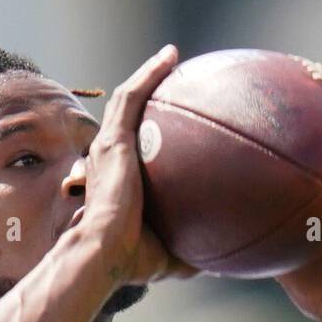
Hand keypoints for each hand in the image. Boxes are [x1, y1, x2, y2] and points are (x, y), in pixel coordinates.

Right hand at [82, 44, 197, 284]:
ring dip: (148, 75)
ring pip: (128, 99)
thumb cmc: (130, 261)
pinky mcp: (112, 140)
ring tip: (171, 58)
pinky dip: (149, 75)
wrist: (102, 252)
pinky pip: (132, 97)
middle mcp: (108, 158)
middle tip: (173, 84)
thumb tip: (219, 264)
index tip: (171, 129)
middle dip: (148, 96)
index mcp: (118, 183)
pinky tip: (170, 57)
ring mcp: (108, 146)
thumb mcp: (169, 257)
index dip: (148, 136)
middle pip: (127, 118)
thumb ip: (190, 254)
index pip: (132, 151)